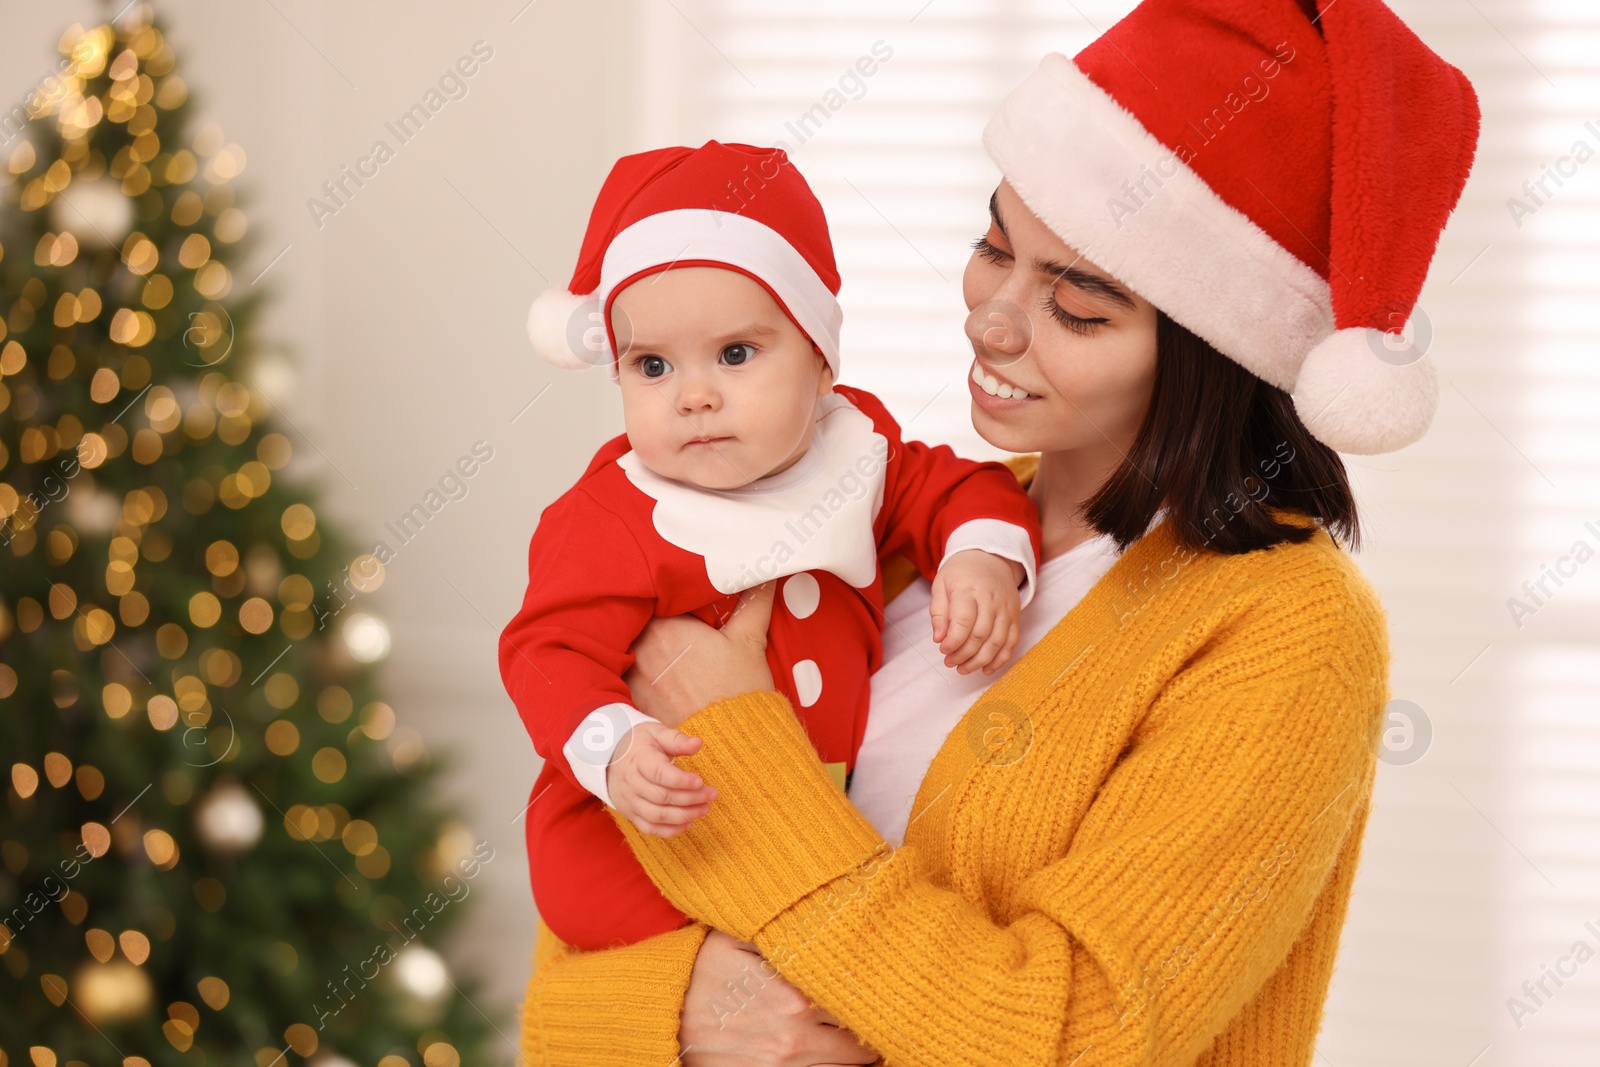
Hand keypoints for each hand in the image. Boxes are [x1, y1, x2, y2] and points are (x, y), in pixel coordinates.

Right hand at [606, 721, 717, 836]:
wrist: (610, 758)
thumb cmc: (640, 744)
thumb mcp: (656, 733)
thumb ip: (677, 740)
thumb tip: (698, 743)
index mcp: (638, 760)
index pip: (658, 773)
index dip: (680, 780)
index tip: (700, 781)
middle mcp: (631, 783)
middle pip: (661, 796)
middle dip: (690, 798)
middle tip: (711, 794)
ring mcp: (630, 801)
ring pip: (657, 815)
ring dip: (684, 815)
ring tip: (705, 808)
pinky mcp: (631, 814)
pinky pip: (650, 828)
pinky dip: (671, 830)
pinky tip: (689, 822)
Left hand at [624, 583, 777, 727]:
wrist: (731, 743)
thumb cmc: (740, 688)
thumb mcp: (749, 639)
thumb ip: (754, 600)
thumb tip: (767, 573)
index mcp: (666, 626)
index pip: (655, 601)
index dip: (667, 601)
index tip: (681, 607)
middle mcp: (642, 649)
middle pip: (641, 626)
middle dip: (656, 627)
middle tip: (676, 635)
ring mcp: (635, 678)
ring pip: (634, 653)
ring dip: (647, 652)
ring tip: (671, 660)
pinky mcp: (635, 704)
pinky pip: (632, 680)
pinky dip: (643, 678)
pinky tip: (664, 683)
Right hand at [679, 930, 879, 1065]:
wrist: (658, 1016)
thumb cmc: (698, 968)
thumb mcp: (735, 936)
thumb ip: (781, 933)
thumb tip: (823, 922)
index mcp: (793, 994)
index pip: (855, 996)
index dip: (872, 989)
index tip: (882, 981)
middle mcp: (794, 1036)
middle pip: (859, 1039)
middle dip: (871, 1024)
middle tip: (880, 1010)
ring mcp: (782, 1066)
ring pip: (846, 1066)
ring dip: (861, 1053)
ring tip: (868, 1038)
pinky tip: (843, 1056)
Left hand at [930, 550, 1022, 675]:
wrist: (990, 557)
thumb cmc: (961, 573)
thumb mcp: (941, 584)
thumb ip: (938, 612)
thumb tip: (939, 639)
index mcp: (969, 589)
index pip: (964, 620)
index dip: (953, 640)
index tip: (943, 649)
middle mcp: (991, 600)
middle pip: (981, 634)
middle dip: (964, 654)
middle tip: (949, 662)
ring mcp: (1006, 609)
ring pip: (998, 641)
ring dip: (980, 661)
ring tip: (963, 669)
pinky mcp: (1015, 616)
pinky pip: (1011, 642)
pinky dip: (1000, 659)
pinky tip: (986, 668)